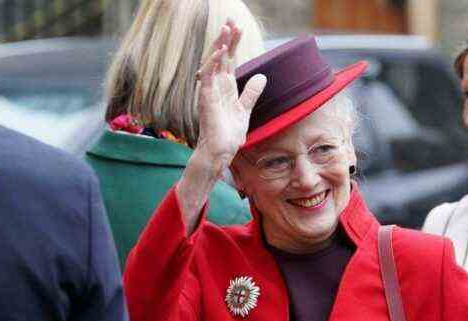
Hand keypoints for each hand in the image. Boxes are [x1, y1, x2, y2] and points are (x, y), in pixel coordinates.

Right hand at [176, 21, 266, 232]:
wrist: (221, 152)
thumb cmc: (229, 134)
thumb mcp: (245, 110)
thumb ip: (251, 93)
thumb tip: (261, 77)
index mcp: (225, 87)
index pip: (229, 60)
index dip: (233, 44)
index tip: (238, 28)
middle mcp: (216, 86)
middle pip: (221, 56)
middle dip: (226, 39)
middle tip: (232, 21)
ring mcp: (209, 92)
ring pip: (213, 63)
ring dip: (219, 46)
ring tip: (226, 29)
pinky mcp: (206, 100)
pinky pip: (207, 79)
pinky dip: (212, 65)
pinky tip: (219, 53)